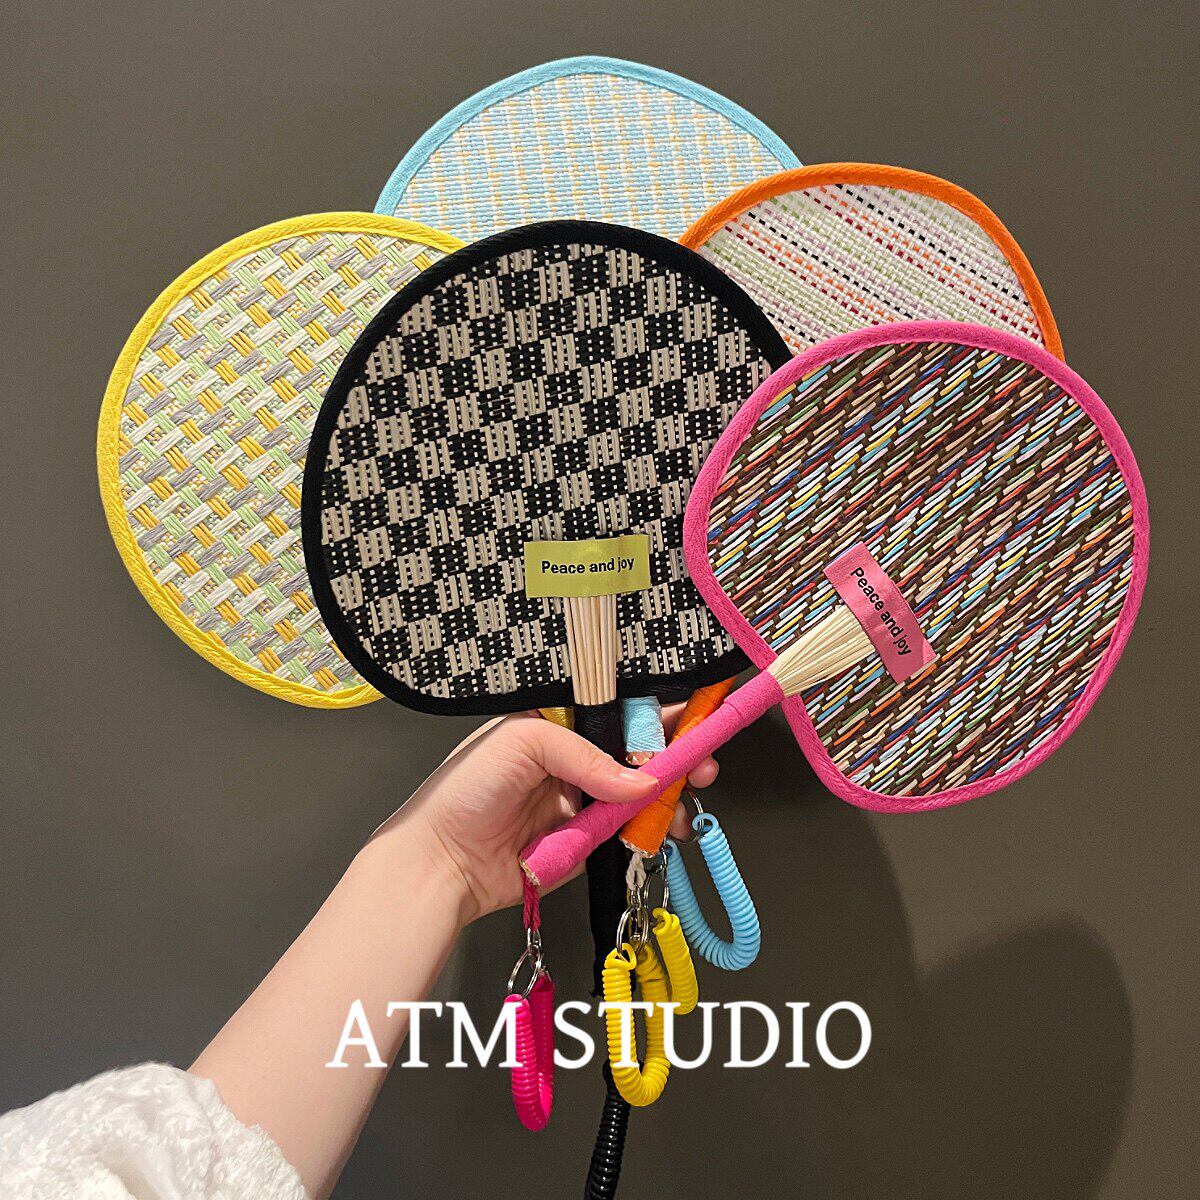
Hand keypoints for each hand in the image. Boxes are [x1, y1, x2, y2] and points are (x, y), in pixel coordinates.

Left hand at [365, 707, 718, 923]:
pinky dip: (655, 829)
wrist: (440, 863)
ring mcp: (583, 799)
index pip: (618, 708)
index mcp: (557, 722)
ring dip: (673, 795)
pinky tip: (667, 828)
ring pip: (643, 792)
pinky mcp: (588, 840)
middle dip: (677, 754)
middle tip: (704, 764)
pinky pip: (632, 830)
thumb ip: (587, 757)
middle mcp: (574, 757)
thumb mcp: (524, 744)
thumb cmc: (464, 790)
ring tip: (688, 801)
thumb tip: (644, 784)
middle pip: (639, 750)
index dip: (657, 713)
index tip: (696, 716)